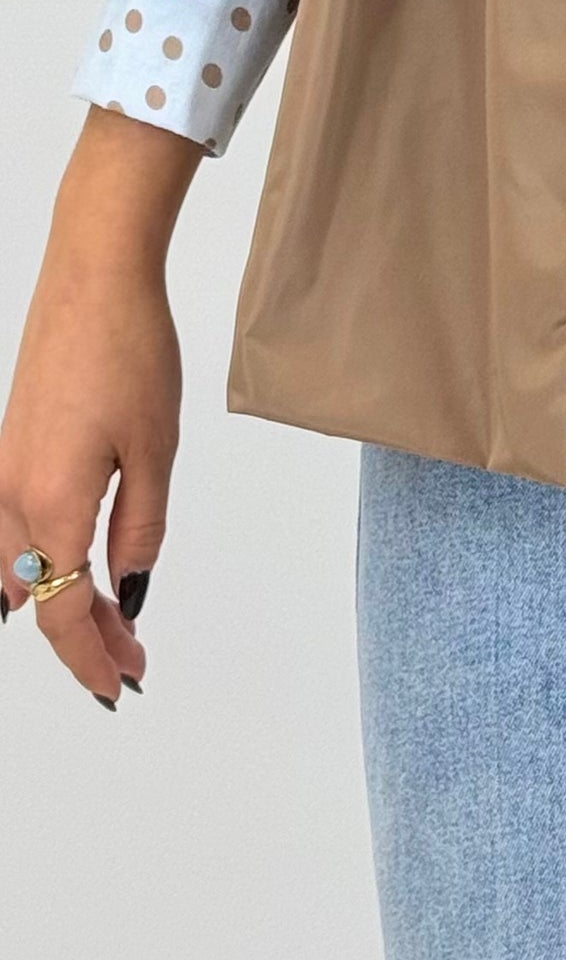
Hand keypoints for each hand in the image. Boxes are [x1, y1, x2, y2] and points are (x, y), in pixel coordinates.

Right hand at [0, 108, 201, 706]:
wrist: (93, 276)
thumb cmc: (131, 351)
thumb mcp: (156, 449)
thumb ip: (140, 528)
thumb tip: (130, 591)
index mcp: (51, 504)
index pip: (63, 613)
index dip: (92, 656)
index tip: (123, 682)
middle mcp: (11, 497)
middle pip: (37, 599)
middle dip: (84, 637)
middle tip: (132, 661)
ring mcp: (3, 473)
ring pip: (13, 572)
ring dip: (57, 604)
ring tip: (107, 621)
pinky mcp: (8, 451)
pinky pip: (6, 535)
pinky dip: (35, 568)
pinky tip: (58, 574)